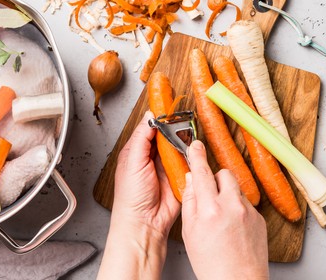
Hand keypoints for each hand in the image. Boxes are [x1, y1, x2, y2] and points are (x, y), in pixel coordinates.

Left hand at [97, 111, 180, 279]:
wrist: (145, 223)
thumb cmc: (131, 198)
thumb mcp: (133, 162)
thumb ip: (142, 138)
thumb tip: (149, 116)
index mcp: (137, 151)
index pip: (149, 127)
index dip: (159, 116)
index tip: (168, 101)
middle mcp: (152, 157)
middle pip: (167, 135)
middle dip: (175, 127)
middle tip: (184, 116)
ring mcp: (167, 166)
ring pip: (179, 146)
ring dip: (184, 141)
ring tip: (189, 131)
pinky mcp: (180, 176)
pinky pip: (189, 161)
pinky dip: (192, 156)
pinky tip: (194, 150)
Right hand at [181, 140, 268, 279]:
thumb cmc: (212, 264)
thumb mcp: (190, 233)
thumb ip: (190, 202)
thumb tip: (192, 180)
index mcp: (210, 209)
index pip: (202, 172)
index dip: (197, 155)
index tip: (195, 145)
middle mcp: (231, 206)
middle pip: (224, 174)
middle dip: (215, 180)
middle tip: (209, 197)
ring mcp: (249, 211)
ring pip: (236, 189)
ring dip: (227, 195)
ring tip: (221, 218)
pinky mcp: (260, 218)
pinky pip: (246, 204)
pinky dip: (238, 210)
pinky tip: (233, 228)